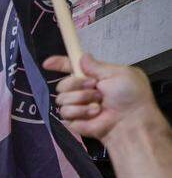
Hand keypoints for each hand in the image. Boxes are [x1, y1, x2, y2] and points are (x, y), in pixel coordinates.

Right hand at [44, 53, 159, 142]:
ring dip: (80, 98)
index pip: (72, 68)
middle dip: (75, 84)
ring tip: (98, 104)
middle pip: (62, 84)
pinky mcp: (73, 120)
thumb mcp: (118, 73)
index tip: (47, 63)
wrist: (129, 120)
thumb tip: (82, 57)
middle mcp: (82, 91)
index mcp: (93, 77)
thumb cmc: (129, 96)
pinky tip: (94, 113)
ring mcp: (77, 106)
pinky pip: (65, 111)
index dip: (59, 64)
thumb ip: (97, 66)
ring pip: (61, 98)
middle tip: (93, 87)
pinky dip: (80, 111)